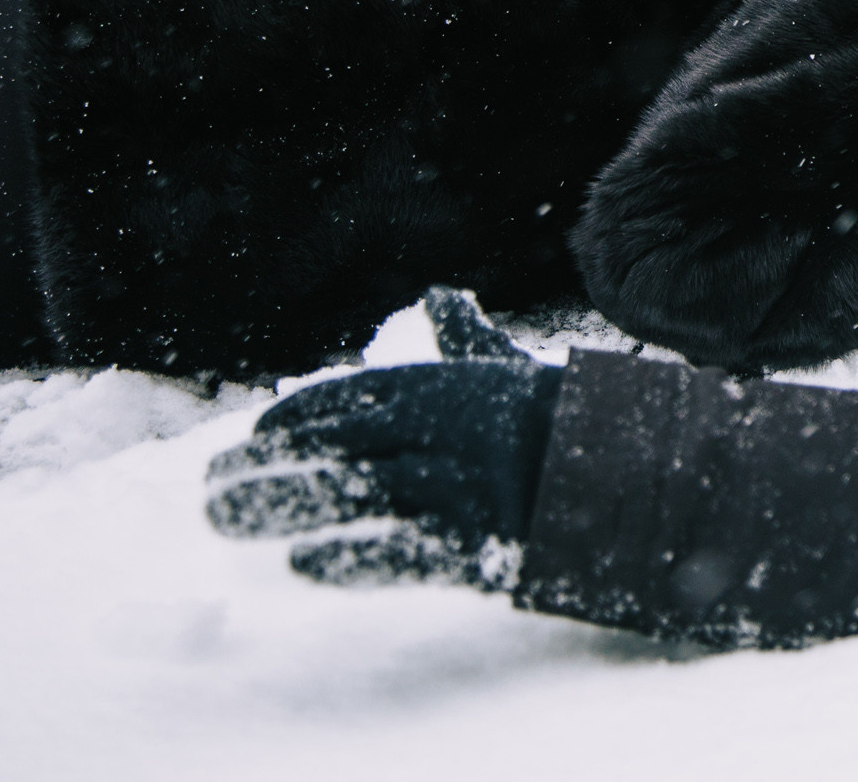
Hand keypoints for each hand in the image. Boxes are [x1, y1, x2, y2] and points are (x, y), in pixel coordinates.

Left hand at [205, 289, 561, 589]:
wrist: (645, 477)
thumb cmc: (570, 422)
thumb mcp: (517, 373)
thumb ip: (468, 342)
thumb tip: (440, 295)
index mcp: (457, 387)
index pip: (361, 396)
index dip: (304, 415)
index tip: (255, 435)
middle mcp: (458, 428)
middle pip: (346, 442)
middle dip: (274, 460)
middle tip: (212, 485)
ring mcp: (471, 485)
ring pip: (362, 491)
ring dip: (286, 504)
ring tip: (226, 519)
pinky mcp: (488, 542)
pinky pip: (411, 550)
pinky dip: (357, 557)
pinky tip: (305, 562)